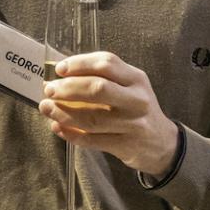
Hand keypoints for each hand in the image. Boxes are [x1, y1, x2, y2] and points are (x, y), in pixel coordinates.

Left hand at [40, 51, 179, 177]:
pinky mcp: (125, 146)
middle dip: (68, 88)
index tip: (60, 69)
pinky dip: (71, 134)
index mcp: (136, 79)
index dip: (80, 64)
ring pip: (91, 118)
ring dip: (63, 113)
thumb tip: (61, 75)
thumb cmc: (137, 109)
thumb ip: (104, 78)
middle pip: (98, 88)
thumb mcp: (130, 87)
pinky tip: (57, 127)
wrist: (162, 143)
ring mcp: (132, 124)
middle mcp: (137, 99)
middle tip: (49, 89)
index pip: (106, 63)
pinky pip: (91, 140)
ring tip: (46, 108)